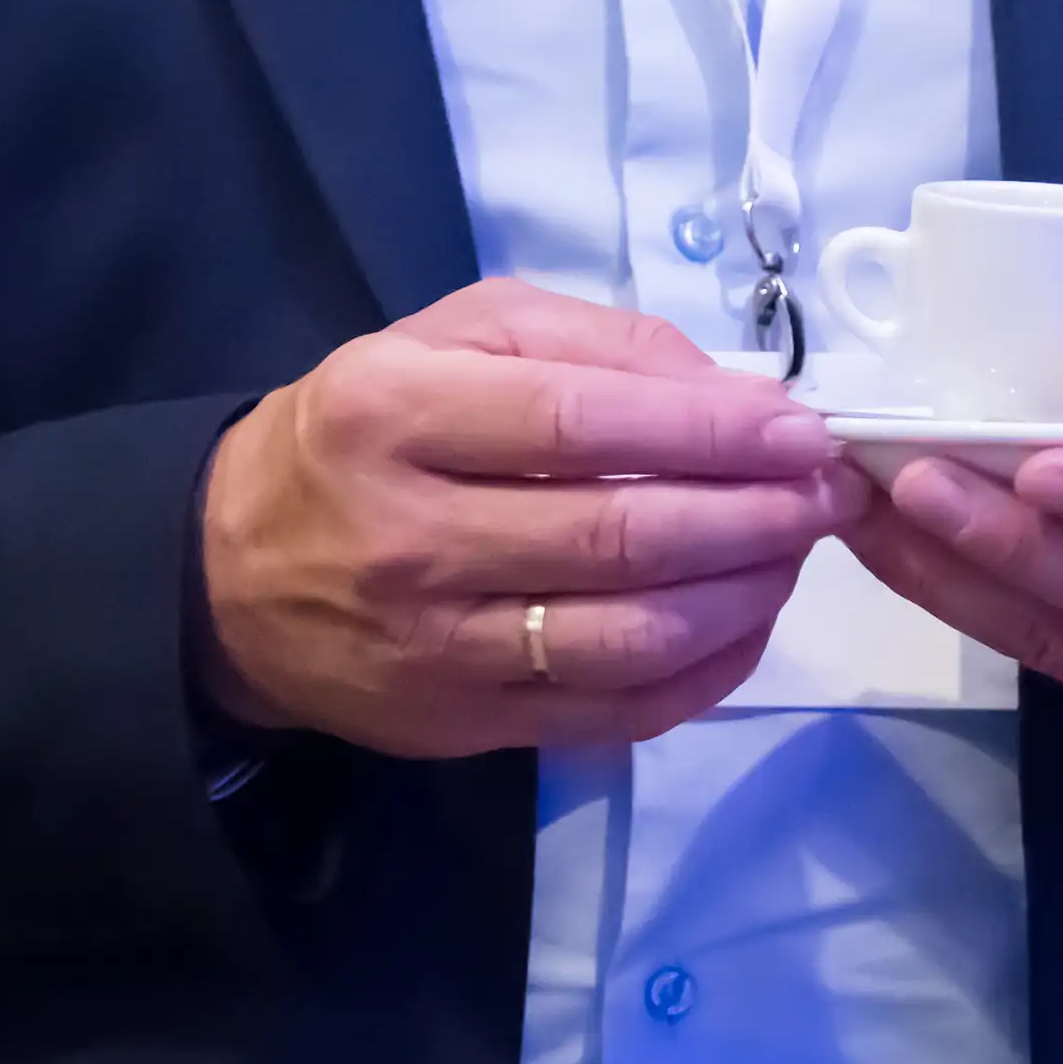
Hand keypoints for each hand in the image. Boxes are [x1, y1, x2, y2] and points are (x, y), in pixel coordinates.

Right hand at [197, 279, 857, 757]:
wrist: (236, 573)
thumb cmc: (368, 430)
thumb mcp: (453, 337)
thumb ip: (593, 344)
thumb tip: (733, 392)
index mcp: (397, 413)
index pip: (584, 425)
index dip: (712, 431)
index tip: (800, 429)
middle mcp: (412, 536)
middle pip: (622, 539)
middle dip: (754, 515)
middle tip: (826, 491)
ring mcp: (440, 647)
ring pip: (632, 638)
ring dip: (746, 596)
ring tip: (797, 551)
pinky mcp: (468, 726)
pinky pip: (621, 712)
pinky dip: (710, 672)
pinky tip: (749, 621)